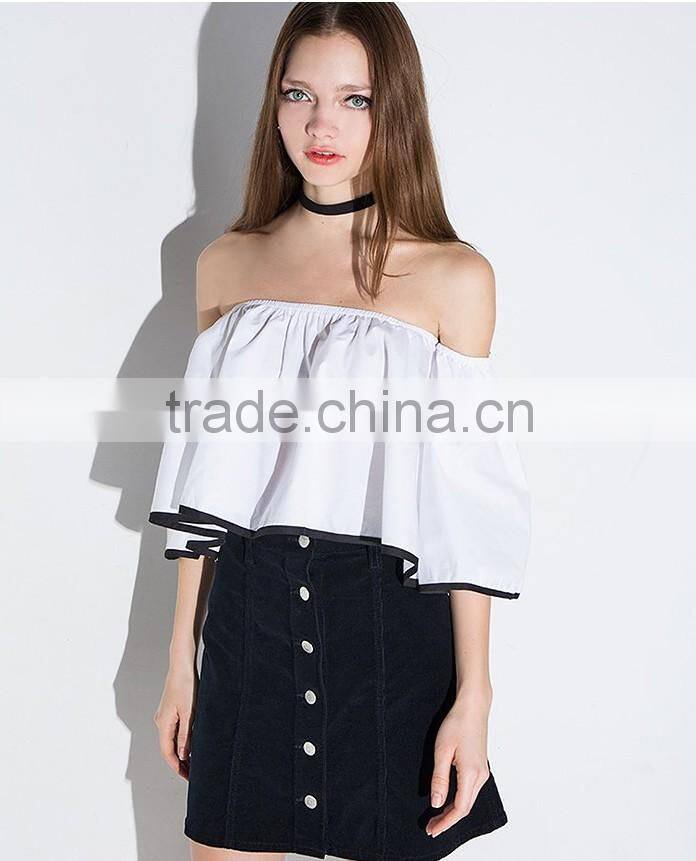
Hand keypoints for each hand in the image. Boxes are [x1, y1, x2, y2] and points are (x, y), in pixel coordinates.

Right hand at [153, 665, 197, 780]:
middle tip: (192, 775)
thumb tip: (184, 756)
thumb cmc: (186, 685)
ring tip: (195, 763)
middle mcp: (161, 722)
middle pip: (169, 749)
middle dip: (180, 763)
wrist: (182, 665)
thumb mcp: (189, 712)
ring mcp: (165, 716)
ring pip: (172, 740)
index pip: (168, 753)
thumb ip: (186, 735)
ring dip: (182, 752)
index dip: (178, 767)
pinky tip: (192, 744)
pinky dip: (182, 741)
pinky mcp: (170, 710)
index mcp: (163, 724)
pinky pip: (174, 731)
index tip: (188, 778)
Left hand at [426, 693, 491, 837]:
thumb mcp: (442, 750)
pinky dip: (459, 800)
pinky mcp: (480, 767)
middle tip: (431, 827)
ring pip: (469, 800)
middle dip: (448, 820)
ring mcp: (483, 772)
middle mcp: (481, 776)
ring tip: (437, 817)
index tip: (432, 829)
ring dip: (454, 811)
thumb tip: (437, 803)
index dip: (445, 822)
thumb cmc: (457, 724)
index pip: (459, 808)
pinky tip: (449, 800)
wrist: (473, 707)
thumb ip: (440, 778)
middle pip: (466, 808)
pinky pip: (470, 791)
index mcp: (471, 774)